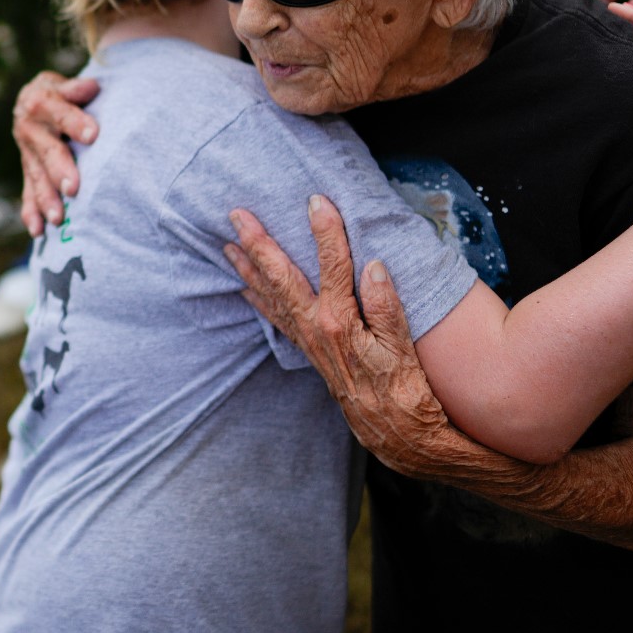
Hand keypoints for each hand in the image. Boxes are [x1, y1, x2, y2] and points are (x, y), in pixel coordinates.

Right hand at [13, 71, 100, 234]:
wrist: (32, 100)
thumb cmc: (60, 92)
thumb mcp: (64, 83)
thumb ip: (76, 89)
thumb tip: (92, 87)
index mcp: (39, 103)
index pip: (59, 112)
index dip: (75, 122)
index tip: (93, 135)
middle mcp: (29, 129)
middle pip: (47, 151)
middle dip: (60, 170)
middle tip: (74, 188)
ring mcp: (27, 153)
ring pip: (37, 177)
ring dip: (46, 199)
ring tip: (58, 219)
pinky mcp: (28, 171)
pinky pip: (27, 192)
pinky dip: (31, 212)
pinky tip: (38, 231)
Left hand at [222, 196, 458, 474]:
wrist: (395, 433)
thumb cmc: (405, 390)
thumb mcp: (404, 348)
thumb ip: (386, 307)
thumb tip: (374, 267)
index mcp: (340, 322)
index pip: (331, 266)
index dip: (325, 232)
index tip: (317, 200)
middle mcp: (315, 329)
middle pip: (281, 277)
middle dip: (259, 243)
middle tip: (236, 214)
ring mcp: (308, 340)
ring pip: (271, 296)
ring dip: (249, 268)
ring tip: (227, 243)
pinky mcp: (308, 351)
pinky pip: (276, 318)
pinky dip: (258, 299)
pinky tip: (245, 288)